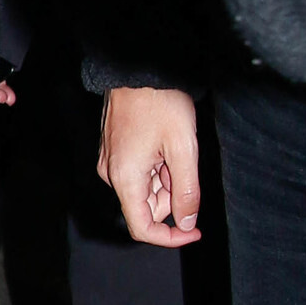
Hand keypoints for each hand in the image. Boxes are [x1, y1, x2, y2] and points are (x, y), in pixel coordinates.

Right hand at [99, 87, 200, 246]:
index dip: (170, 237)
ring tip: (173, 144)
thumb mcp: (184, 149)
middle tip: (184, 161)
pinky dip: (157, 166)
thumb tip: (187, 223)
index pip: (142, 228)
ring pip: (145, 188)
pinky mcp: (114, 150)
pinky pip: (138, 172)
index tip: (195, 230)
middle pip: (147, 206)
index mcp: (125, 178)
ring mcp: (110, 161)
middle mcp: (111, 174)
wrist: (138, 67)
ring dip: (165, 177)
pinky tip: (164, 141)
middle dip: (172, 194)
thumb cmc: (161, 103)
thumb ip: (187, 191)